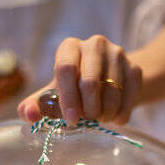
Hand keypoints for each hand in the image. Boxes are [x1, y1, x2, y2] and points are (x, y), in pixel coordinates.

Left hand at [18, 35, 141, 124]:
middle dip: (88, 109)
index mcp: (70, 46)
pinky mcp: (135, 68)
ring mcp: (118, 54)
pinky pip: (128, 99)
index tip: (71, 119)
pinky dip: (120, 115)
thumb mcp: (53, 95)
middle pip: (90, 82)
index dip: (68, 98)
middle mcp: (95, 44)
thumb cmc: (74, 89)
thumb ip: (35, 105)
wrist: (110, 81)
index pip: (66, 69)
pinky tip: (114, 117)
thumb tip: (28, 114)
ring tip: (100, 118)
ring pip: (112, 93)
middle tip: (87, 120)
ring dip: (105, 114)